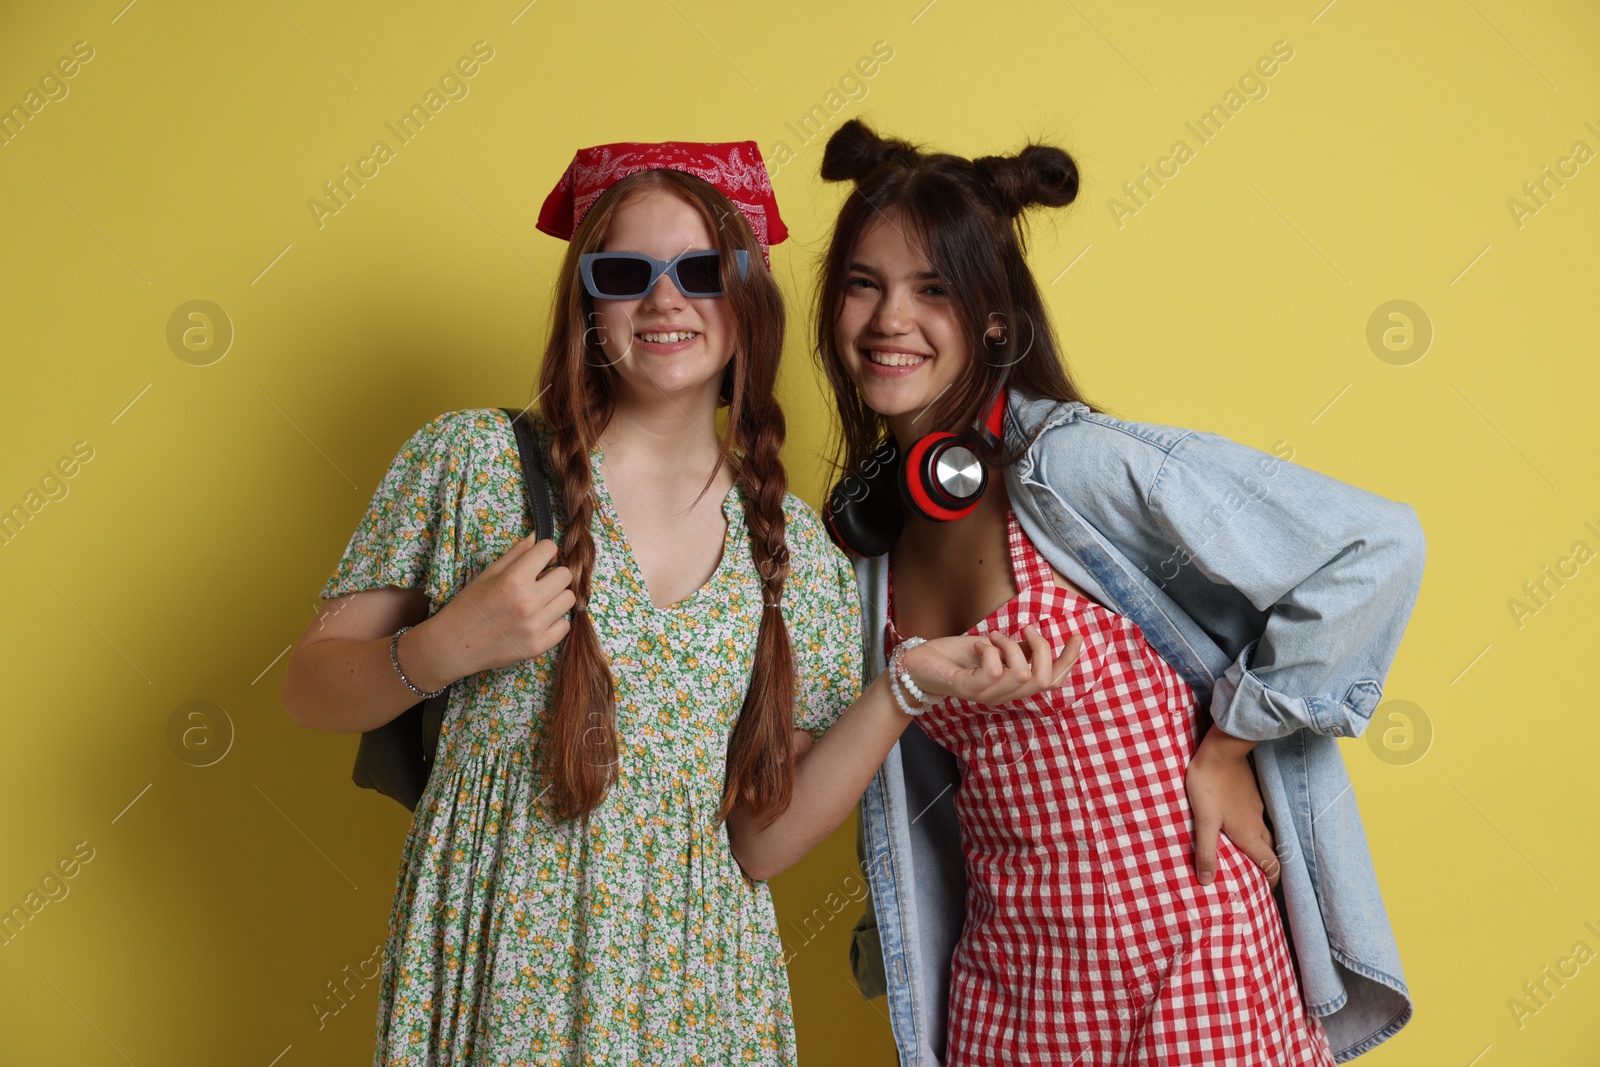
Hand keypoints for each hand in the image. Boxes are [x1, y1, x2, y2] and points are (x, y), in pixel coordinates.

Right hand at [430, 535, 576, 676]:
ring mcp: (535, 626)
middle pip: (565, 575)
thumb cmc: (468, 606)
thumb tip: (538, 537)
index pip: (549, 549)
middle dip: (554, 574)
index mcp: (513, 579)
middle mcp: (528, 601)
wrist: (453, 645)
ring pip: (569, 599)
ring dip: (556, 597)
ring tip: (539, 602)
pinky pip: (565, 626)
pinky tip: (539, 620)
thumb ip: (516, 554)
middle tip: (539, 582)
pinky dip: (555, 622)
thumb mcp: (488, 573)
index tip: (540, 559)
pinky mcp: (539, 646)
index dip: (545, 552)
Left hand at [903, 626, 1082, 707]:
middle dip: (1043, 649)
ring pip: (1021, 673)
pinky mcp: (969, 689)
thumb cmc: (953, 657)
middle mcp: (1003, 695)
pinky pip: (994, 671)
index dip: (1069, 661)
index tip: (1077, 636)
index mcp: (1012, 686)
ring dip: (1010, 645)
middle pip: (1045, 681)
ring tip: (992, 637)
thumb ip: (1016, 649)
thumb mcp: (992, 648)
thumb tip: (1038, 640)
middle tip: (1026, 629)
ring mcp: (987, 695)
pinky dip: (991, 650)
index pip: (1052, 682)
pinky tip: (980, 645)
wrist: (916, 666)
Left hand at [1184, 726, 1278, 887]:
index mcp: (1248, 834)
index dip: (1272, 880)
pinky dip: (1257, 828)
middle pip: (1272, 850)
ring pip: (1267, 833)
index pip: (1270, 864)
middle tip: (1261, 876)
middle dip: (1270, 865)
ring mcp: (1257, 807)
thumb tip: (1207, 883)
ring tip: (1253, 854)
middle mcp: (1257, 824)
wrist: (1221, 751)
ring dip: (1265, 846)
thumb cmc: (1209, 785)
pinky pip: (1260, 817)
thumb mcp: (1203, 821)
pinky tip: (1244, 824)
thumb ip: (1206, 852)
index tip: (1268, 891)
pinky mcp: (1252, 793)